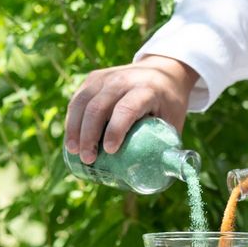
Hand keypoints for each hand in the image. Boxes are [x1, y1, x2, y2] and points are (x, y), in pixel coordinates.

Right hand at [65, 55, 197, 163]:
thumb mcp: (175, 120)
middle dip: (89, 135)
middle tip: (88, 159)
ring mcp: (107, 77)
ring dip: (75, 128)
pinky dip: (72, 119)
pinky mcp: (95, 78)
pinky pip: (78, 99)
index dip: (116, 129)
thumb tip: (158, 176)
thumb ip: (167, 145)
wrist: (164, 70)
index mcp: (147, 90)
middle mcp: (124, 80)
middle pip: (99, 106)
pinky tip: (72, 138)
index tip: (109, 150)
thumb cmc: (169, 103)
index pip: (127, 108)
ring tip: (74, 152)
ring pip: (83, 102)